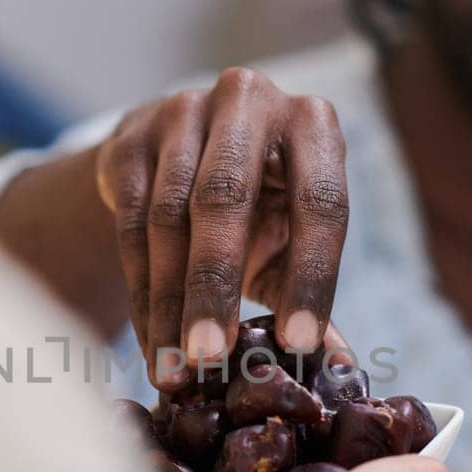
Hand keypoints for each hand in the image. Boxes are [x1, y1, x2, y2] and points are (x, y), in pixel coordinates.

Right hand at [95, 68, 348, 385]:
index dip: (311, 277)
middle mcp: (248, 101)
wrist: (175, 157)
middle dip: (216, 286)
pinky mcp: (129, 141)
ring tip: (176, 368)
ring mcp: (181, 113)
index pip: (320, 201)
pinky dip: (142, 294)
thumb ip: (311, 293)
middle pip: (225, 198)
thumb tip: (342, 370)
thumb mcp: (291, 237)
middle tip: (210, 358)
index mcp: (312, 124)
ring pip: (168, 217)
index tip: (297, 345)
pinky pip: (130, 226)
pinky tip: (153, 342)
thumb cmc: (256, 206)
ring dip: (169, 302)